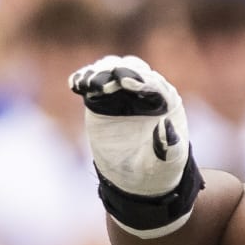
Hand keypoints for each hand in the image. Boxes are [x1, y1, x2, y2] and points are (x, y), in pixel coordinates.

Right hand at [69, 55, 191, 197]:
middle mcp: (145, 92)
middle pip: (132, 68)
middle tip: (105, 85)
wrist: (138, 176)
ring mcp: (122, 94)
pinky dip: (82, 78)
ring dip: (99, 73)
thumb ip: (169, 145)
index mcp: (166, 102)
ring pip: (110, 70)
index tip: (126, 83)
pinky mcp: (101, 99)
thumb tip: (166, 126)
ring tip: (88, 86)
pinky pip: (91, 82)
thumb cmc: (159, 166)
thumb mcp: (168, 160)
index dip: (141, 81)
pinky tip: (76, 85)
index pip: (154, 83)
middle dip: (119, 71)